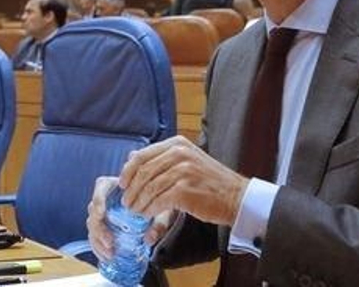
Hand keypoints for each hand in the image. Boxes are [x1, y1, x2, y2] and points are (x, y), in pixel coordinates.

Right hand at [87, 175, 177, 263]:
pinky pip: (95, 236)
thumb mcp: (160, 209)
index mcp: (115, 186)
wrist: (155, 205)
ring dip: (98, 241)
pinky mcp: (103, 226)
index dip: (98, 200)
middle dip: (99, 229)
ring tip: (110, 254)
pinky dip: (99, 247)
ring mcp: (102, 212)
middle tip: (110, 242)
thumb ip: (158, 223)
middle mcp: (105, 198)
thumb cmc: (156, 202)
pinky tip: (106, 257)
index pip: (101, 188)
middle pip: (94, 211)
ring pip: (92, 225)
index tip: (101, 213)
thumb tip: (150, 239)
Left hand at [119, 135, 247, 227]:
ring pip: (149, 187)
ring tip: (135, 211)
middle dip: (131, 190)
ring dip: (139, 202)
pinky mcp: (185, 190)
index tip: (122, 184)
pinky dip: (150, 209)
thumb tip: (131, 156)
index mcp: (176, 144)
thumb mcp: (186, 160)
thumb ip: (160, 157)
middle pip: (143, 172)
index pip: (141, 156)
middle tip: (126, 202)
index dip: (128, 172)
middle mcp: (179, 154)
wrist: (237, 197)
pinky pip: (159, 200)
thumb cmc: (210, 182)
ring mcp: (182, 171)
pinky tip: (147, 215)